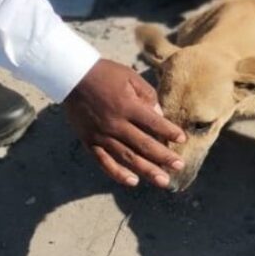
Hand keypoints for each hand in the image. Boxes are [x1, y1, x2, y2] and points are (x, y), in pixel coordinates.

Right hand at [65, 58, 185, 187]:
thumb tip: (159, 116)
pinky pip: (104, 162)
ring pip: (127, 157)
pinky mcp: (90, 142)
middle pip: (144, 144)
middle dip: (164, 157)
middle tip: (179, 166)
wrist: (72, 77)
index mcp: (127, 106)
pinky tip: (133, 181)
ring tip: (163, 181)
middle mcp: (115, 124)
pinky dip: (118, 173)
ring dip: (147, 170)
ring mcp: (102, 135)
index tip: (182, 139)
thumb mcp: (130, 76)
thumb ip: (147, 95)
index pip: (154, 123)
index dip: (169, 132)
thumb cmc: (105, 74)